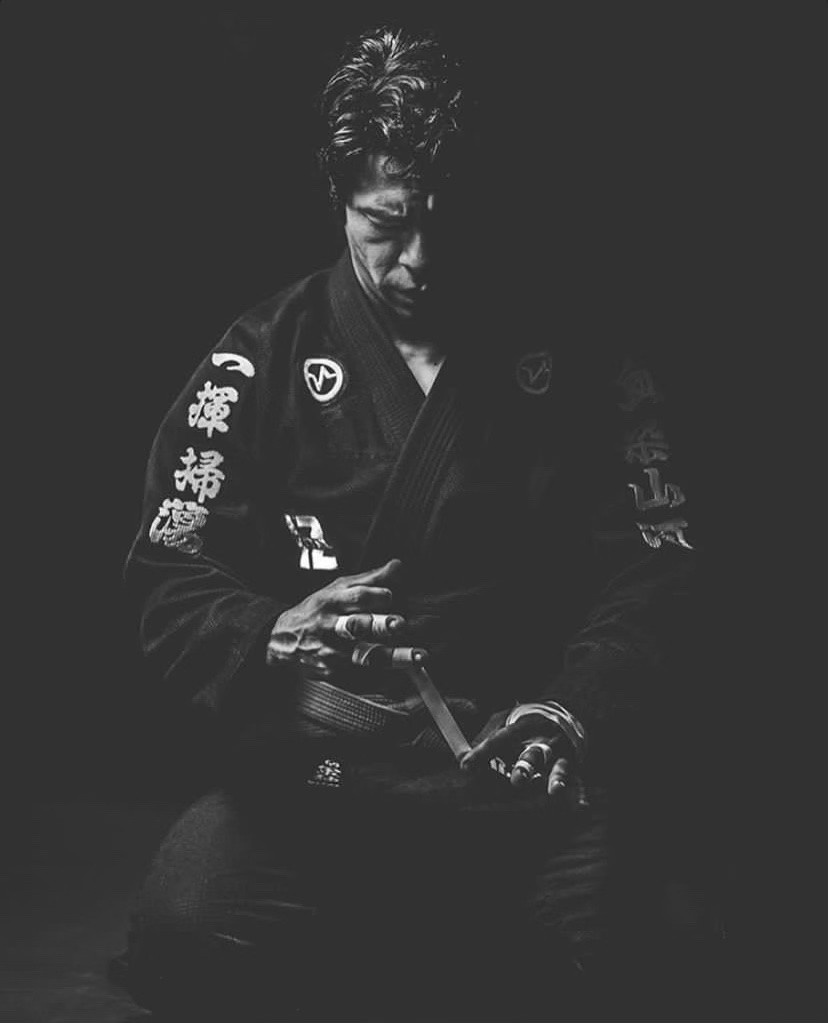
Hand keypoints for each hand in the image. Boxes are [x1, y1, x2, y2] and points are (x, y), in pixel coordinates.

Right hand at [266, 559, 404, 677]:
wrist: (283, 641)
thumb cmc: (318, 610)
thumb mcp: (338, 589)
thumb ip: (370, 579)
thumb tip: (399, 565)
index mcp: (334, 601)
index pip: (355, 596)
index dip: (374, 595)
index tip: (392, 596)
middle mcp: (332, 626)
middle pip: (358, 625)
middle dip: (381, 625)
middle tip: (402, 625)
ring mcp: (332, 652)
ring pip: (366, 655)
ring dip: (394, 657)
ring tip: (419, 657)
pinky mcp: (333, 673)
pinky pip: (363, 676)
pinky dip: (386, 676)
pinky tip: (407, 676)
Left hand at [460, 709, 587, 805]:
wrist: (565, 713)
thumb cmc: (525, 724)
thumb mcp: (504, 721)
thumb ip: (485, 737)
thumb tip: (461, 756)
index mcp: (524, 725)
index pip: (501, 738)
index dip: (484, 752)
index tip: (466, 766)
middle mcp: (544, 739)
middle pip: (534, 754)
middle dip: (526, 768)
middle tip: (517, 781)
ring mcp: (561, 752)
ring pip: (559, 767)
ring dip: (556, 779)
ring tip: (555, 791)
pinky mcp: (574, 765)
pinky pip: (578, 781)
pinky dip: (579, 794)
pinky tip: (581, 807)